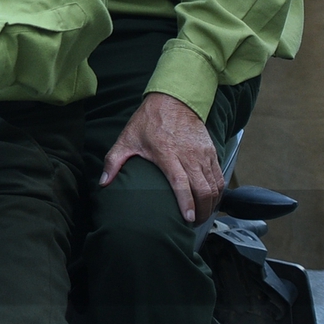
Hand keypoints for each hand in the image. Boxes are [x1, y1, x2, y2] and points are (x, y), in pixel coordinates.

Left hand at [101, 92, 222, 222]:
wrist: (173, 100)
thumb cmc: (148, 121)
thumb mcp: (126, 139)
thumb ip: (114, 161)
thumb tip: (103, 182)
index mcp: (167, 154)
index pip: (181, 183)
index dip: (186, 203)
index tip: (188, 218)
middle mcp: (189, 155)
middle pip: (203, 189)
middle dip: (202, 210)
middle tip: (195, 222)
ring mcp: (203, 154)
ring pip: (215, 185)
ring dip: (212, 203)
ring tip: (202, 215)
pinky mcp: (212, 151)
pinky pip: (220, 176)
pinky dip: (218, 191)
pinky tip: (211, 200)